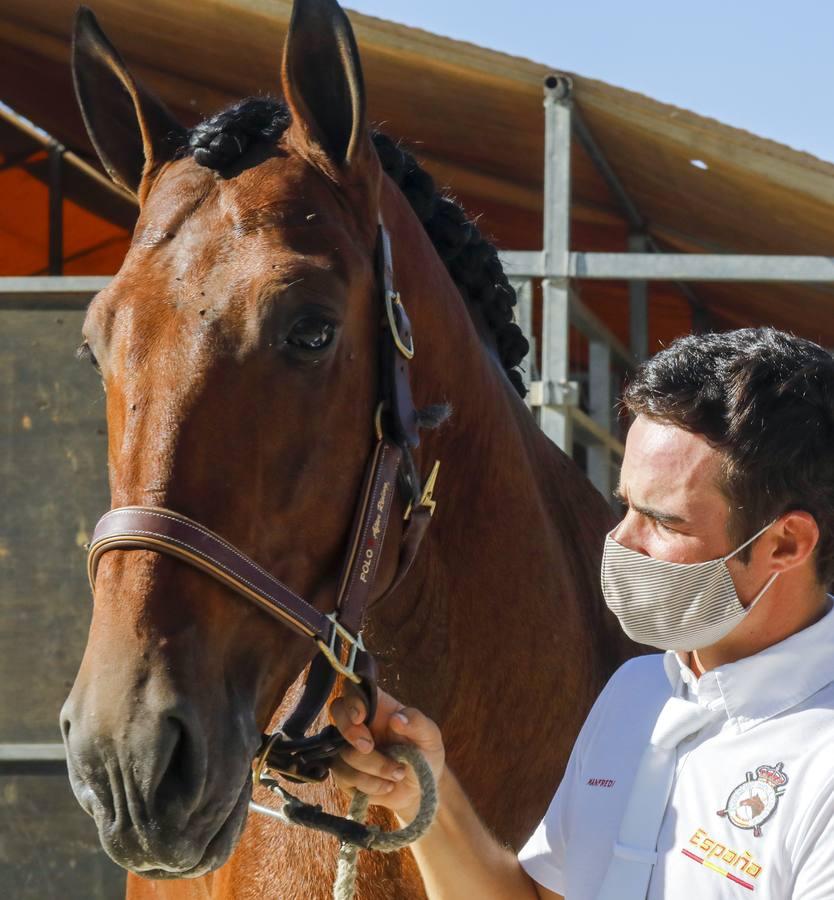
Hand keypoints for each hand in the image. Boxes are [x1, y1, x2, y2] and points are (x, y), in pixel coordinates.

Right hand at [329, 685, 444, 822]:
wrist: (420, 789)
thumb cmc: (424, 755)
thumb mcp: (429, 736)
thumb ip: (417, 722)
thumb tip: (397, 718)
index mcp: (378, 706)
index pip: (354, 690)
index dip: (352, 700)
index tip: (360, 717)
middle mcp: (359, 724)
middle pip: (337, 712)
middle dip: (350, 731)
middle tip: (368, 746)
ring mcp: (348, 748)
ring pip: (343, 752)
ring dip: (373, 767)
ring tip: (397, 774)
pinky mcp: (345, 775)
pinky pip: (345, 778)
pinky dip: (370, 785)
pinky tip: (387, 785)